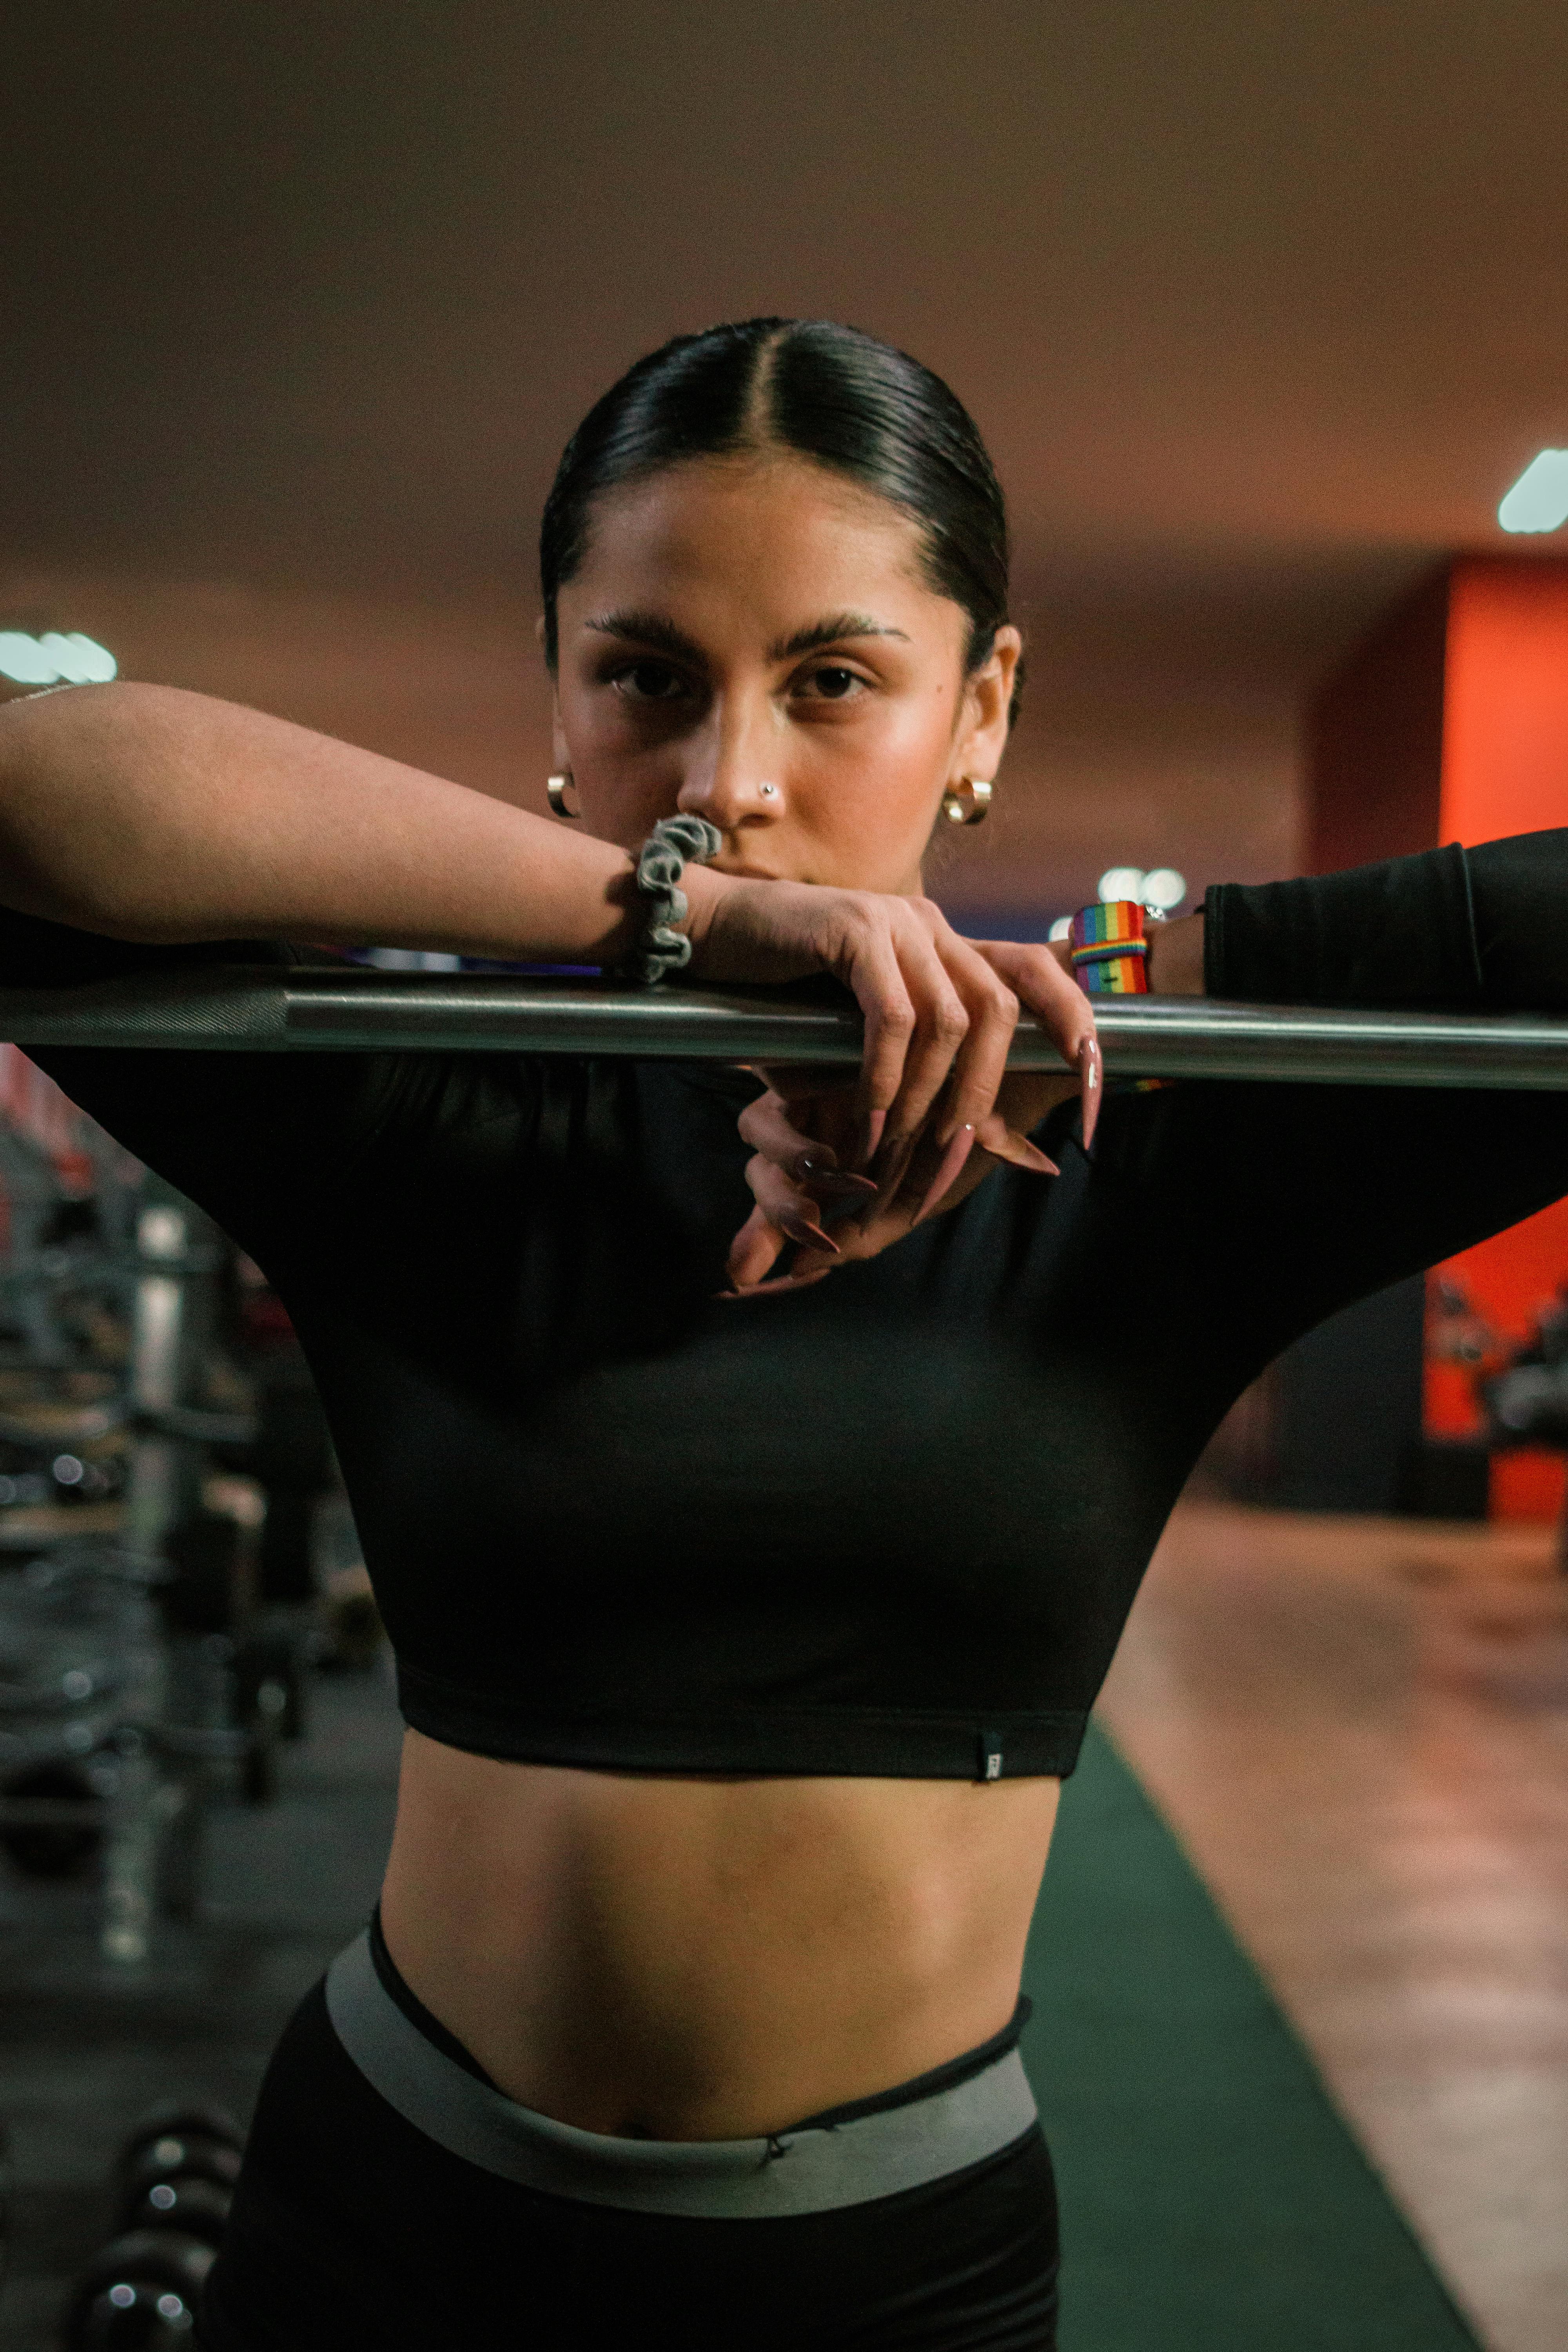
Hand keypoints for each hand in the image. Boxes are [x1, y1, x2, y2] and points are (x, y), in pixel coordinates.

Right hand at [713, 921, 1100, 1293]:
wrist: (712, 937)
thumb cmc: (785, 998)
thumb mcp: (865, 1035)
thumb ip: (916, 1066)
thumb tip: (976, 1140)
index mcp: (946, 946)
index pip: (1035, 971)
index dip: (1076, 1021)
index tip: (1096, 1084)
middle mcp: (932, 928)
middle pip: (999, 1010)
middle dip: (984, 1093)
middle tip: (953, 1156)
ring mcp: (897, 923)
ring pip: (951, 1021)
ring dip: (927, 1098)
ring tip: (895, 1150)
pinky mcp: (854, 930)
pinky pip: (893, 1018)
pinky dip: (886, 1078)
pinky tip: (864, 1121)